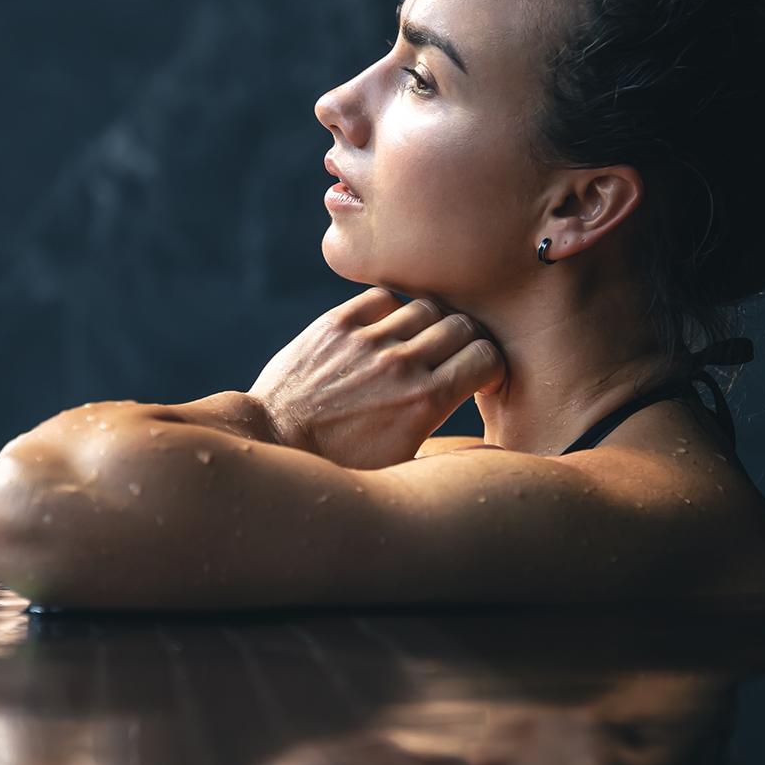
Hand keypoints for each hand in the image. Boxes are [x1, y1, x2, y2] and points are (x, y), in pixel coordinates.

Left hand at [247, 287, 506, 468]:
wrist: (275, 443)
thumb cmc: (341, 466)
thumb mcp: (403, 464)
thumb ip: (445, 437)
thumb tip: (482, 434)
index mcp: (425, 402)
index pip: (487, 357)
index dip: (489, 367)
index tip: (479, 377)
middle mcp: (401, 365)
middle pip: (463, 326)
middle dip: (467, 342)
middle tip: (453, 358)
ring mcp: (366, 341)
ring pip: (426, 307)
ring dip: (430, 324)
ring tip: (417, 344)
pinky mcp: (335, 325)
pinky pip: (382, 298)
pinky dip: (391, 311)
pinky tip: (384, 331)